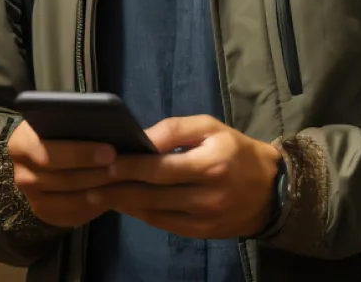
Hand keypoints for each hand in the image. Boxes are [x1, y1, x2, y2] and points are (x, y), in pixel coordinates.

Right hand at [6, 120, 117, 227]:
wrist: (49, 146)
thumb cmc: (62, 127)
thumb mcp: (64, 118)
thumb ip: (79, 123)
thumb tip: (107, 127)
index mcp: (21, 144)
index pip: (49, 154)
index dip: (81, 154)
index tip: (111, 151)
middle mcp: (21, 175)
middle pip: (62, 180)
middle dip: (96, 174)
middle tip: (124, 169)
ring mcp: (30, 198)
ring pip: (68, 201)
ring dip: (98, 192)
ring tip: (123, 183)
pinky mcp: (43, 212)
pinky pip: (69, 216)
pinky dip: (93, 208)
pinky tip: (112, 197)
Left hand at [86, 115, 279, 239]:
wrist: (271, 189)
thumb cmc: (236, 150)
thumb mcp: (211, 127)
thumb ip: (176, 130)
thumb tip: (142, 139)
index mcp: (209, 165)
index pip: (160, 169)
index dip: (129, 167)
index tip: (103, 162)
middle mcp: (205, 196)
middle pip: (151, 194)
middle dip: (117, 188)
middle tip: (89, 181)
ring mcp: (203, 219)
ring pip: (153, 213)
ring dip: (124, 204)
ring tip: (98, 193)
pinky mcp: (201, 234)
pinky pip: (164, 225)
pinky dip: (141, 214)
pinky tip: (125, 204)